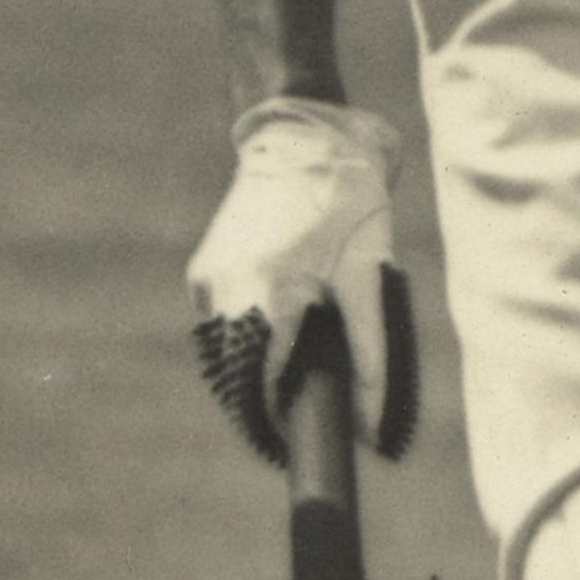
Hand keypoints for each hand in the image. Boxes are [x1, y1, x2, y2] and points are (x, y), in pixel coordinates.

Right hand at [188, 95, 417, 462]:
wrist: (303, 134)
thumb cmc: (345, 202)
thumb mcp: (368, 280)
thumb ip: (371, 359)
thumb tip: (373, 430)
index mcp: (264, 297)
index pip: (257, 391)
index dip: (275, 425)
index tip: (295, 445)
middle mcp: (223, 291)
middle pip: (236, 377)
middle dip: (263, 401)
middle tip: (299, 414)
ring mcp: (208, 278)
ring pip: (224, 352)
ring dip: (254, 369)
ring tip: (293, 370)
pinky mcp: (205, 266)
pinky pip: (221, 321)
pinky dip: (247, 335)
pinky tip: (281, 325)